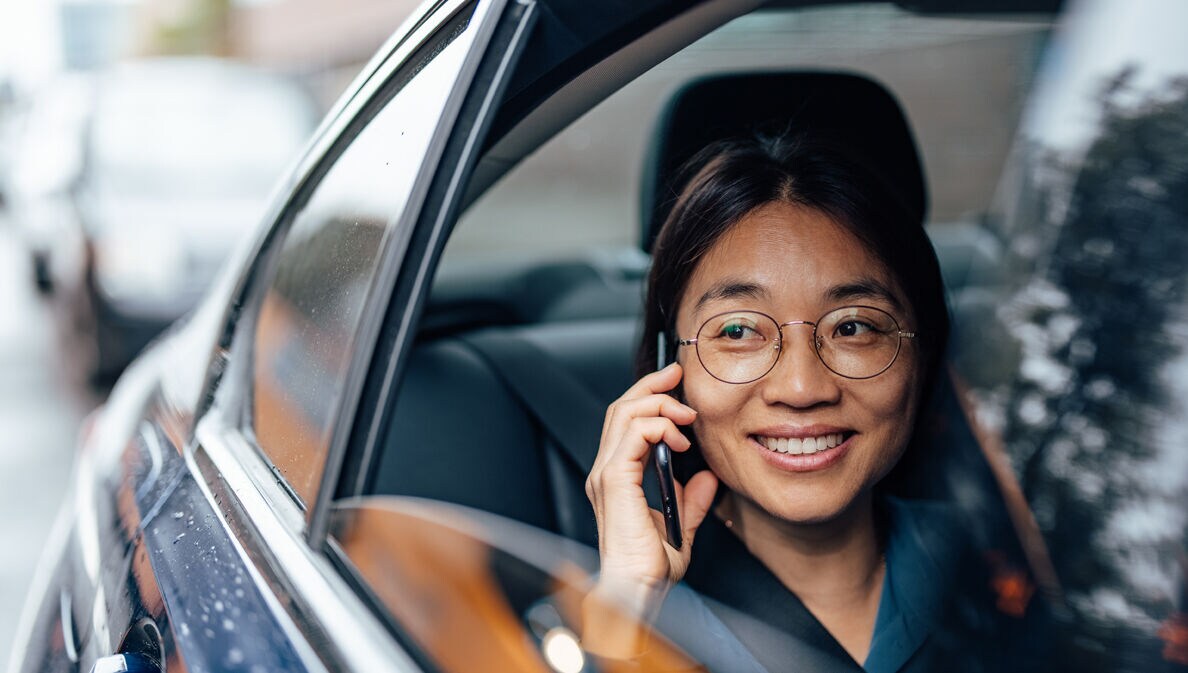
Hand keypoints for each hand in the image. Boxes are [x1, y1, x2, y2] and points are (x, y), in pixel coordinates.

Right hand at [585, 363, 718, 607]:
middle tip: (677, 375)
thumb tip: (706, 478)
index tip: (675, 385)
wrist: (637, 593)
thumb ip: (691, 502)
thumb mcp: (680, 530)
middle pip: (621, 409)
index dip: (649, 398)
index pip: (625, 423)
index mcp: (616, 480)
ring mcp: (606, 475)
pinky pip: (633, 436)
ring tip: (686, 414)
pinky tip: (681, 440)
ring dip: (659, 405)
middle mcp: (605, 472)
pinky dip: (658, 427)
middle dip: (651, 386)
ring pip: (625, 414)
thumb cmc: (649, 571)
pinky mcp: (614, 481)